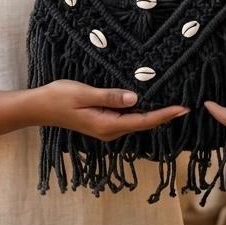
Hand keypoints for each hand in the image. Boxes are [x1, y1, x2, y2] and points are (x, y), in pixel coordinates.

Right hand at [32, 80, 188, 141]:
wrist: (39, 107)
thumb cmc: (59, 97)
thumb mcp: (84, 93)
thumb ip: (109, 96)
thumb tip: (135, 98)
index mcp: (107, 125)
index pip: (143, 121)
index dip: (165, 115)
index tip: (183, 109)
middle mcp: (110, 131)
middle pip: (144, 124)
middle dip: (164, 116)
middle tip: (185, 105)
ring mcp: (106, 129)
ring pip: (136, 122)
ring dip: (154, 114)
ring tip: (173, 104)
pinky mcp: (103, 123)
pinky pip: (127, 119)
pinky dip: (141, 112)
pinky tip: (149, 104)